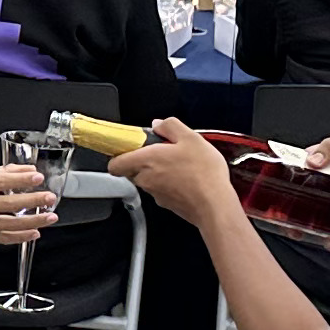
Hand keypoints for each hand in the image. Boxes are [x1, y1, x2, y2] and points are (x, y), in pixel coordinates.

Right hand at [0, 157, 54, 244]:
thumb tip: (25, 169)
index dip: (20, 179)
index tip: (37, 176)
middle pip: (8, 203)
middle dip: (32, 201)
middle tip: (49, 197)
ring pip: (9, 224)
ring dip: (33, 221)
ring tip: (49, 217)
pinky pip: (3, 238)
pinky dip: (21, 237)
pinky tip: (34, 232)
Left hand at [109, 119, 238, 230]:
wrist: (215, 205)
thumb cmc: (203, 174)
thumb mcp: (190, 138)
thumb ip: (170, 126)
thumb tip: (159, 125)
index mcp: (145, 161)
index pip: (114, 163)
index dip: (120, 153)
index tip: (132, 144)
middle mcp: (146, 179)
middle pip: (133, 169)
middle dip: (145, 159)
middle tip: (164, 151)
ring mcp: (155, 194)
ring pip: (148, 179)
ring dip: (159, 171)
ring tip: (181, 164)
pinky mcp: (167, 204)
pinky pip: (162, 189)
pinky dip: (170, 183)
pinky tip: (188, 177)